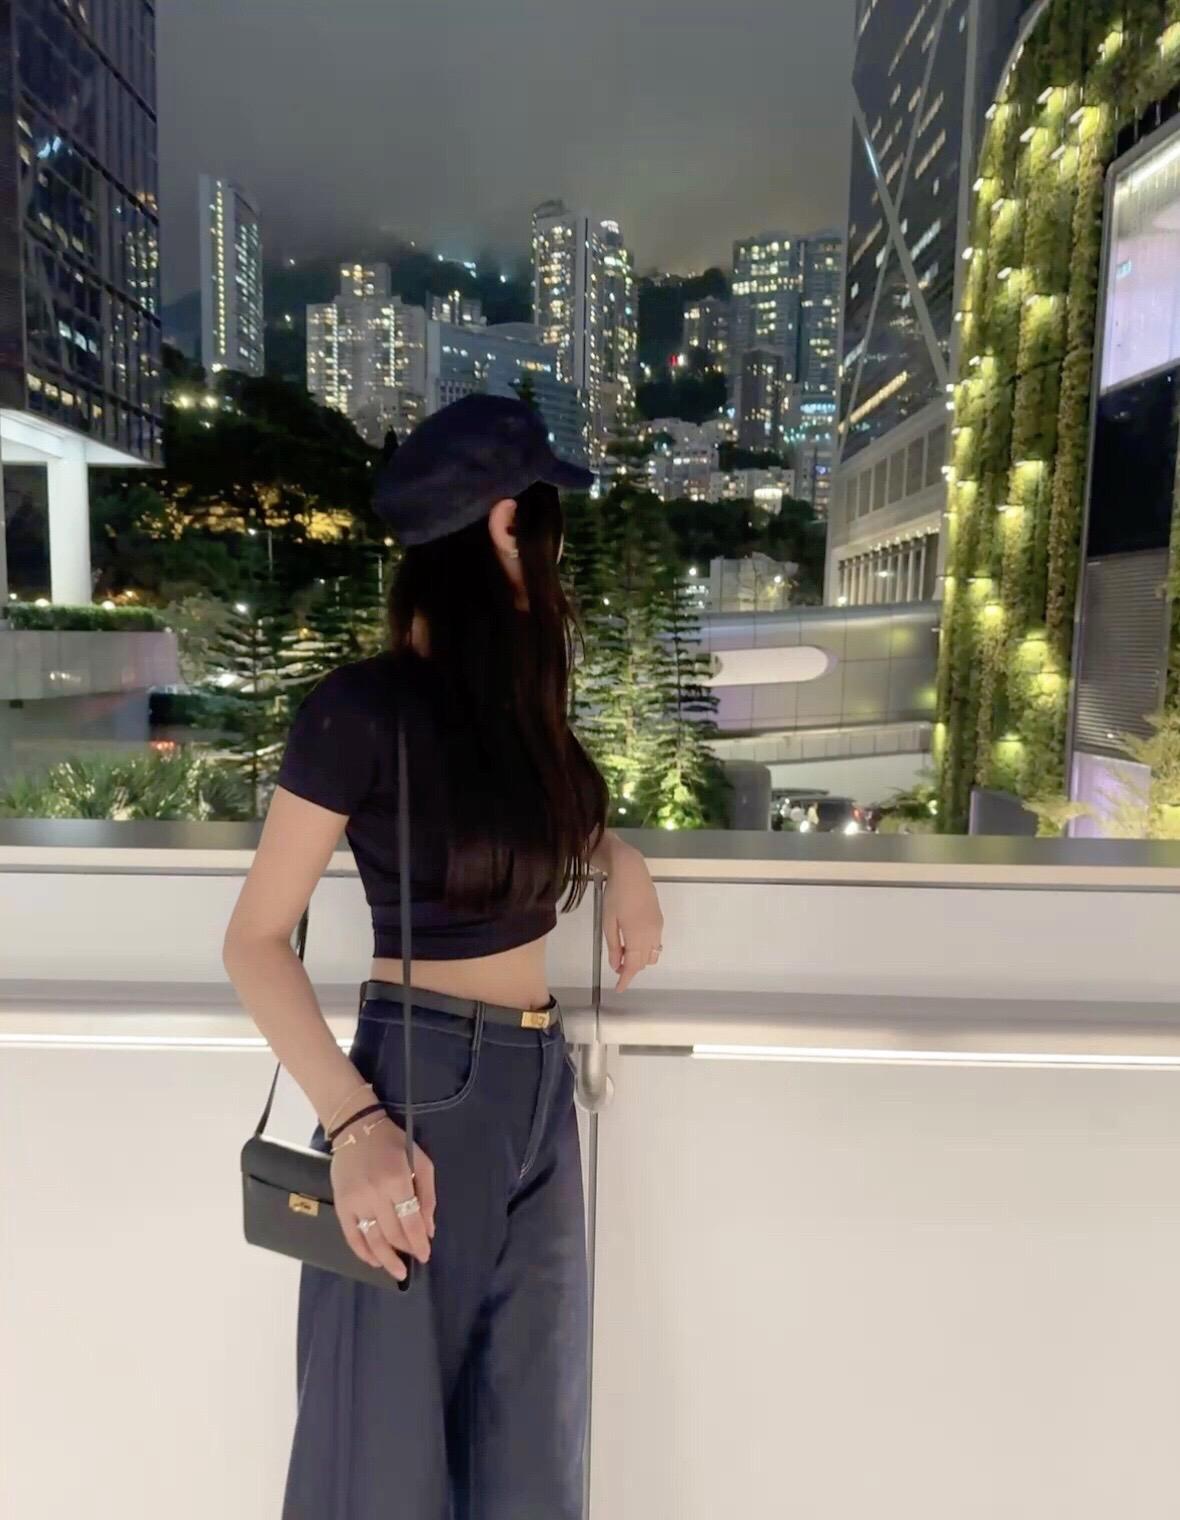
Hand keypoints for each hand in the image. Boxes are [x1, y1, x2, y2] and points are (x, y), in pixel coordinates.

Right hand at [331, 1116, 436, 1281]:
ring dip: (386, 1260)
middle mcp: (375, 1194)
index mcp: (397, 1181)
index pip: (411, 1222)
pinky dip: (363, 1252)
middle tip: (413, 1259)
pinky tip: (374, 1260)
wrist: (357, 1129)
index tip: (425, 1255)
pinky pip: (352, 1235)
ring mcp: (355, 1201)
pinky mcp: (341, 1205)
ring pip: (372, 1240)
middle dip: (406, 1251)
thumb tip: (429, 1229)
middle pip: (393, 1234)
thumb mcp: (420, 1161)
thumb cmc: (393, 1144)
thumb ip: (427, 1196)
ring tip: (397, 1272)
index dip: (419, 1243)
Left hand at [602, 842, 663, 991]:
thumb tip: (616, 966)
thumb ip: (614, 945)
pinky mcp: (659, 920)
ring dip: (640, 960)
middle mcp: (652, 935)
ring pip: (652, 954)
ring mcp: (658, 927)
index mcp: (637, 936)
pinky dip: (645, 950)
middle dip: (631, 969)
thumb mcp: (608, 921)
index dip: (626, 979)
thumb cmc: (615, 895)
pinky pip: (656, 943)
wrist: (631, 871)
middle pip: (644, 962)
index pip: (633, 966)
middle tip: (616, 969)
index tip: (618, 989)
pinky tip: (634, 943)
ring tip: (625, 956)